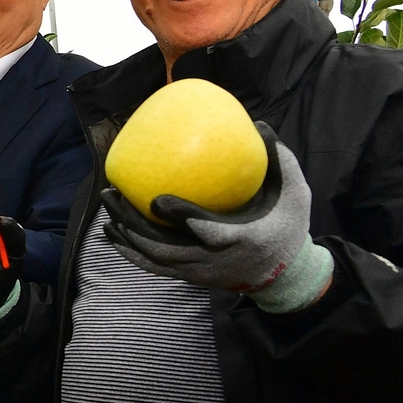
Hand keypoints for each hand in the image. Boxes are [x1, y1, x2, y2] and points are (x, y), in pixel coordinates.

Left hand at [102, 121, 332, 312]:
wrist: (285, 276)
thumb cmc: (288, 227)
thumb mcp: (294, 195)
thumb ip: (278, 160)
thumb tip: (257, 125)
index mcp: (241, 240)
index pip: (206, 232)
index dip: (181, 217)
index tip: (156, 199)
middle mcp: (215, 261)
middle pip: (166, 248)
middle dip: (134, 224)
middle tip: (113, 193)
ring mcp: (199, 272)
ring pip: (155, 258)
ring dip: (127, 234)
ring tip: (107, 206)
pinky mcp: (190, 277)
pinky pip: (154, 267)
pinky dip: (130, 251)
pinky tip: (112, 232)